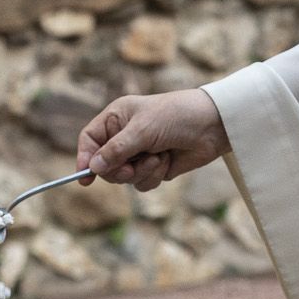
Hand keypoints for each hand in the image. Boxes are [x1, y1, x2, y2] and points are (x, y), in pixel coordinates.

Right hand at [77, 90, 231, 191]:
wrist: (213, 125)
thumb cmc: (176, 116)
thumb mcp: (142, 130)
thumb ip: (116, 150)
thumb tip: (93, 168)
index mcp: (117, 118)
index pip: (90, 140)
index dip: (84, 158)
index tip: (84, 177)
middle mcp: (125, 136)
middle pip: (105, 165)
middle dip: (119, 170)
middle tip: (132, 167)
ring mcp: (140, 153)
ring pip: (125, 178)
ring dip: (141, 172)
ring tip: (158, 157)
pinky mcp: (155, 167)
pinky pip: (142, 183)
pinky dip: (153, 176)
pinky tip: (167, 161)